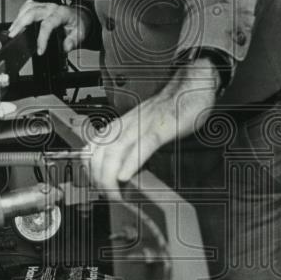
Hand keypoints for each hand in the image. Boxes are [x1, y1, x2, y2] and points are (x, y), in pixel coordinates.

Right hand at [7, 0, 89, 54]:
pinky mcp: (41, 5)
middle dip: (21, 24)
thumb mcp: (81, 34)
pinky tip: (17, 21)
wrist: (80, 16)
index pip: (48, 25)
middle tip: (14, 35)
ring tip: (12, 30)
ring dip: (18, 18)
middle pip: (32, 12)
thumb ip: (73, 41)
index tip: (40, 50)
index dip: (42, 38)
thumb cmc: (79, 24)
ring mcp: (46, 5)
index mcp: (62, 14)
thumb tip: (65, 47)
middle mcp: (52, 7)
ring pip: (28, 7)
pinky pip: (28, 5)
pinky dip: (20, 13)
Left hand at [87, 59, 221, 192]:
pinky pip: (143, 145)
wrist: (192, 84)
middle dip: (98, 178)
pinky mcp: (162, 127)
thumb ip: (132, 143)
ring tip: (114, 193)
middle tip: (106, 195)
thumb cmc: (171, 107)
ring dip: (110, 176)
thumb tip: (123, 166)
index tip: (95, 184)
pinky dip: (131, 162)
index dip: (88, 168)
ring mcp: (144, 125)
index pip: (92, 147)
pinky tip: (125, 176)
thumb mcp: (145, 126)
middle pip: (100, 153)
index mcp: (122, 124)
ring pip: (116, 151)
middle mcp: (128, 124)